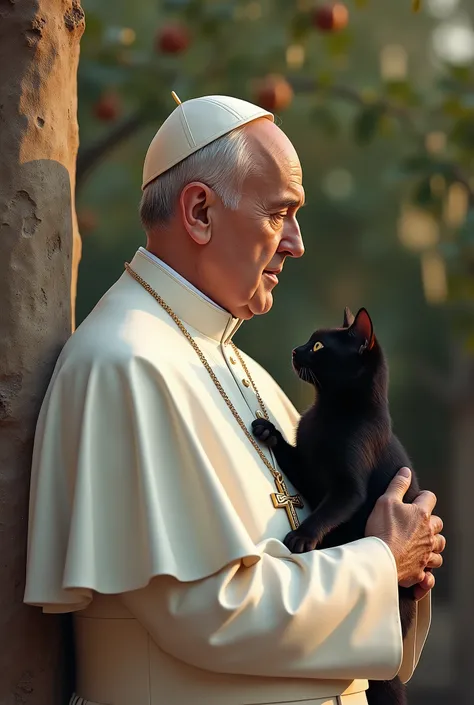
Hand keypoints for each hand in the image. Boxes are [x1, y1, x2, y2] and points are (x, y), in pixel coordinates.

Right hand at [365, 467, 444, 589]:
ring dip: (432, 547)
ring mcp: (426, 554)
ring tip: (422, 547)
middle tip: (418, 524)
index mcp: (421, 515)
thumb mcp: (386, 500)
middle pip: (438, 526)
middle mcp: (428, 534)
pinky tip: (421, 571)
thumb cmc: (382, 528)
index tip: (414, 500)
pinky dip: (427, 573)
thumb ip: (398, 485)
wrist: (380, 559)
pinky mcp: (419, 571)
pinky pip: (430, 574)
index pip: (430, 498)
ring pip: (439, 549)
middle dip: (431, 524)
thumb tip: (406, 471)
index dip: (423, 497)